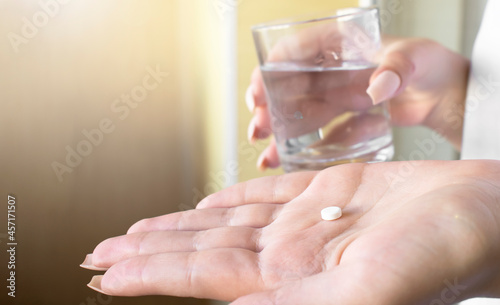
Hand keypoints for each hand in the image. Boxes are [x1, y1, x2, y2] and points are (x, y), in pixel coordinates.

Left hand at [82, 160, 499, 303]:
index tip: (104, 274)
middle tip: (99, 254)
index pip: (199, 278)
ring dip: (177, 226)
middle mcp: (288, 257)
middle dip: (147, 253)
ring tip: (136, 232)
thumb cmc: (443, 254)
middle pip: (200, 252)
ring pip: (222, 225)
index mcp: (291, 283)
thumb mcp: (371, 294)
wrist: (483, 214)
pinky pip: (264, 198)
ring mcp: (304, 225)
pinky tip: (205, 205)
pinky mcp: (326, 194)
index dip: (148, 275)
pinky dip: (230, 199)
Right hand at [248, 38, 469, 169]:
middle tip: (259, 128)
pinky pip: (319, 134)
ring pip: (299, 113)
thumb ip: (397, 67)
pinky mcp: (344, 120)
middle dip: (268, 107)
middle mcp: (331, 71)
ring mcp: (336, 97)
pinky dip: (302, 148)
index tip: (258, 92)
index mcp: (339, 45)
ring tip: (264, 153)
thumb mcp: (415, 58)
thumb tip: (379, 85)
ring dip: (279, 132)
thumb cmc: (429, 64)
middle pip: (289, 87)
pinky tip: (283, 161)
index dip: (271, 70)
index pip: (295, 51)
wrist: (445, 94)